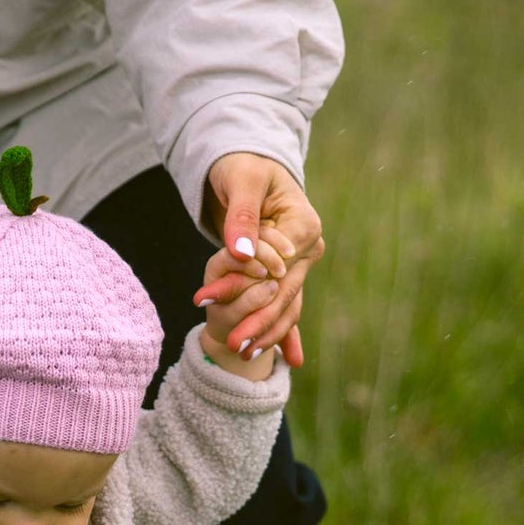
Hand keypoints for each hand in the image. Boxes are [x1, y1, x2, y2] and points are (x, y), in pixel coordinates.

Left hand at [204, 153, 324, 367]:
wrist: (248, 164)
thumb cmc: (244, 165)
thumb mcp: (241, 182)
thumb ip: (243, 218)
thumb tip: (243, 254)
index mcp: (304, 225)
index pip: (279, 265)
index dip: (249, 285)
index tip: (215, 301)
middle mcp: (308, 248)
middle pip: (283, 291)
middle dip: (258, 319)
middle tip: (234, 344)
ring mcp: (299, 263)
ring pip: (284, 303)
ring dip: (266, 330)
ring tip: (243, 353)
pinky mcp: (286, 272)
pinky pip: (284, 304)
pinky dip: (281, 330)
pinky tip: (289, 360)